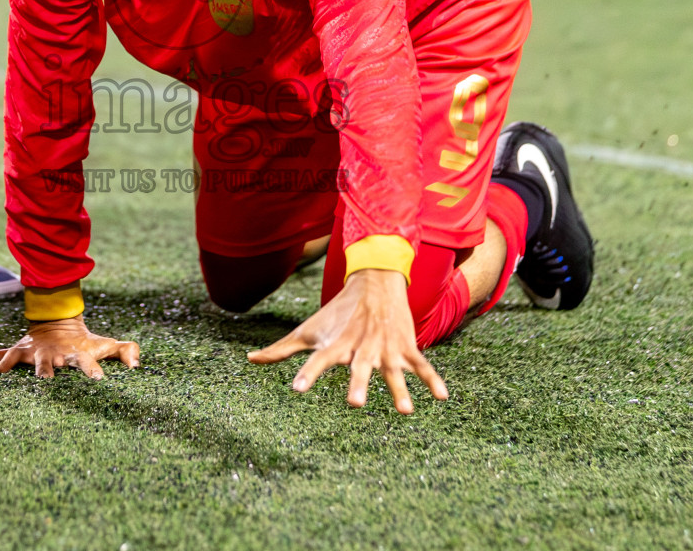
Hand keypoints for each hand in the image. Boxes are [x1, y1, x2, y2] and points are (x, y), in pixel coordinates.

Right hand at [0, 317, 139, 378]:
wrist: (59, 322)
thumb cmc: (85, 342)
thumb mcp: (106, 345)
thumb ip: (126, 351)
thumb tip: (138, 366)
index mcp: (75, 355)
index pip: (87, 363)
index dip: (93, 371)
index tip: (98, 381)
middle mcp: (52, 354)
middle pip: (48, 365)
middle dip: (46, 373)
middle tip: (45, 382)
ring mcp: (32, 351)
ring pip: (19, 358)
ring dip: (10, 368)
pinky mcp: (18, 350)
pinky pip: (0, 355)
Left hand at [247, 269, 448, 414]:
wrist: (374, 281)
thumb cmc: (336, 313)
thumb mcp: (309, 330)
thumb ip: (281, 349)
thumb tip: (249, 359)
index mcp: (337, 344)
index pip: (318, 361)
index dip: (308, 374)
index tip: (297, 389)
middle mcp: (360, 347)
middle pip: (359, 368)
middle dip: (358, 384)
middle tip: (354, 404)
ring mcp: (385, 347)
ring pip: (392, 371)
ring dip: (399, 389)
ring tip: (405, 410)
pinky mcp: (405, 347)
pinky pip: (421, 365)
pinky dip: (432, 380)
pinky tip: (443, 397)